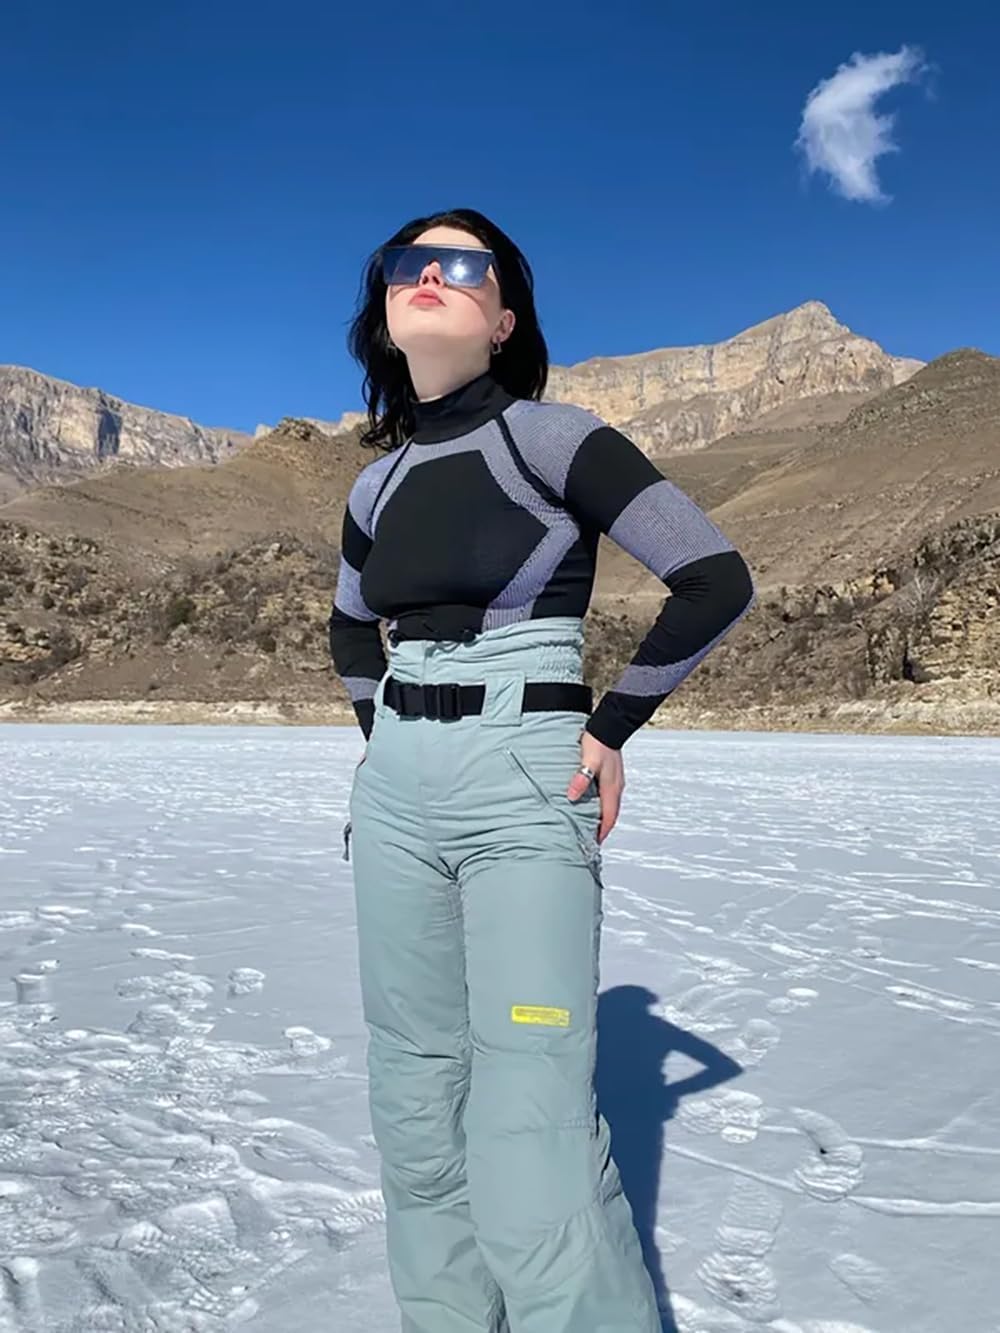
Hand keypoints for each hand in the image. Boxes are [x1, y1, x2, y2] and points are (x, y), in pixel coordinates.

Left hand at [565, 729, 622, 844]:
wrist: (610, 725)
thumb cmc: (598, 742)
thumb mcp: (588, 761)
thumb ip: (581, 779)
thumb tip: (572, 796)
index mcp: (612, 788)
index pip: (609, 817)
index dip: (602, 832)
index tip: (594, 844)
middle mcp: (616, 787)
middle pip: (611, 814)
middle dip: (602, 827)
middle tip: (590, 838)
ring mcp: (615, 780)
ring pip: (610, 804)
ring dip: (602, 816)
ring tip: (590, 823)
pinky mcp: (612, 773)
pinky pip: (608, 795)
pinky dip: (601, 804)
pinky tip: (591, 802)